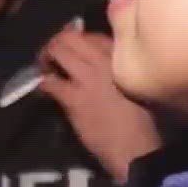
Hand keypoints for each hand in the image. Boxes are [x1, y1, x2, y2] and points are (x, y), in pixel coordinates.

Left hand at [38, 28, 160, 182]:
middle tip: (52, 56)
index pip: (93, 35)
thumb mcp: (137, 85)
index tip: (74, 50)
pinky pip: (50, 82)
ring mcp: (87, 77)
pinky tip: (44, 90)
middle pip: (70, 36)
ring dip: (46, 58)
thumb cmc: (144, 122)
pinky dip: (43, 84)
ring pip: (57, 50)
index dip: (78, 40)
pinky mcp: (74, 98)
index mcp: (122, 57)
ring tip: (45, 69)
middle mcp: (104, 60)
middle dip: (56, 43)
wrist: (140, 150)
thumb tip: (103, 65)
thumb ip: (119, 69)